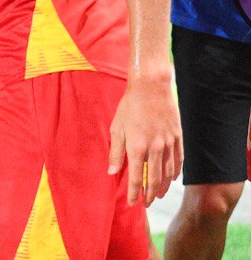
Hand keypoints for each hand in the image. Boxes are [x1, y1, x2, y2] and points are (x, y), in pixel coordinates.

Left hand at [109, 74, 182, 205]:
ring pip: (168, 173)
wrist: (151, 88)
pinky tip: (172, 179)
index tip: (132, 202)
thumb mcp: (116, 128)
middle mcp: (155, 149)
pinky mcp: (178, 137)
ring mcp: (169, 144)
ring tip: (157, 195)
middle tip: (146, 204)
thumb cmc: (130, 107)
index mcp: (137, 147)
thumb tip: (112, 172)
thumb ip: (115, 152)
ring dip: (163, 187)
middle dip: (149, 194)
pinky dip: (175, 173)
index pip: (137, 177)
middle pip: (154, 179)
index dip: (135, 192)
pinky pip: (179, 161)